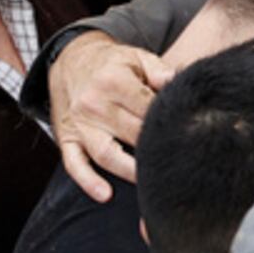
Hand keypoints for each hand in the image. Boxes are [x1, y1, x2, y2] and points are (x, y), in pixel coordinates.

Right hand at [47, 33, 170, 199]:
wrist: (71, 61)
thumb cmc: (113, 63)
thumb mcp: (137, 57)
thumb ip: (159, 71)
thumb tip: (177, 82)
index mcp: (114, 81)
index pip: (148, 109)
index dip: (168, 124)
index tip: (186, 135)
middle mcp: (94, 104)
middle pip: (132, 134)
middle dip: (155, 148)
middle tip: (179, 161)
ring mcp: (79, 124)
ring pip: (106, 154)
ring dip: (129, 171)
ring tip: (151, 184)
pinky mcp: (67, 138)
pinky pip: (74, 163)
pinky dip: (88, 181)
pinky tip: (105, 195)